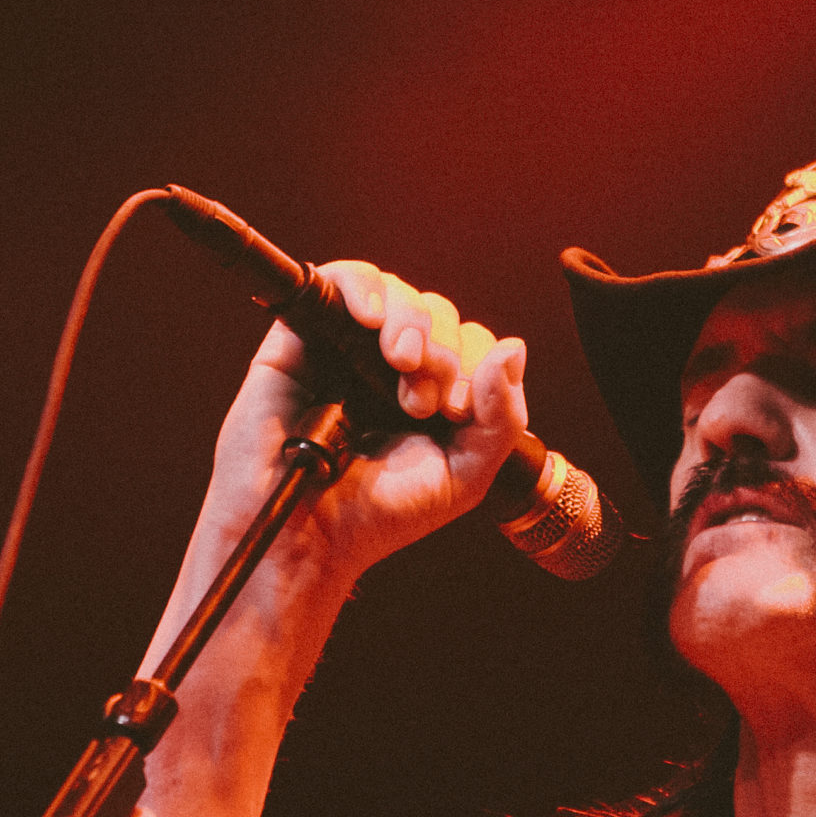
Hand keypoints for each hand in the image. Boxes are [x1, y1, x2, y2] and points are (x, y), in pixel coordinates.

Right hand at [196, 261, 529, 588]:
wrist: (305, 537)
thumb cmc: (378, 515)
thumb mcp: (465, 475)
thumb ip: (501, 418)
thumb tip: (512, 349)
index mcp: (435, 394)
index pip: (473, 345)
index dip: (475, 366)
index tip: (455, 413)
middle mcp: (392, 366)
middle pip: (438, 315)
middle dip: (442, 353)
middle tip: (420, 404)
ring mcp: (348, 347)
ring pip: (397, 292)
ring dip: (410, 321)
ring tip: (400, 363)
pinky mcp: (303, 336)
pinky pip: (339, 279)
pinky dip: (363, 286)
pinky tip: (369, 318)